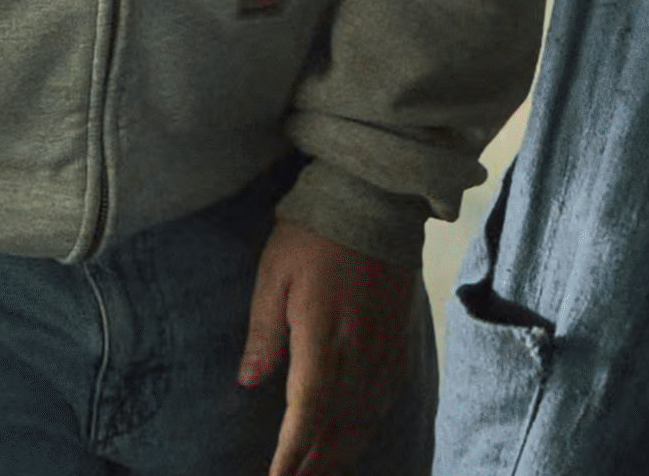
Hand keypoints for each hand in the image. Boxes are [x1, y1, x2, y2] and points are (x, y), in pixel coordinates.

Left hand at [237, 221, 414, 475]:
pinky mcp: (399, 338)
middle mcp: (359, 352)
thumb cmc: (314, 232)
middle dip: (313, 462)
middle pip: (336, 426)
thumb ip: (264, 333)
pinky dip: (368, 422)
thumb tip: (249, 382)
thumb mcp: (273, 274)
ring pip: (364, 416)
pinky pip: (386, 395)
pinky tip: (355, 432)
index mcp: (322, 338)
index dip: (291, 455)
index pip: (306, 415)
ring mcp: (384, 347)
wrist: (376, 199)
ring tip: (318, 469)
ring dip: (340, 449)